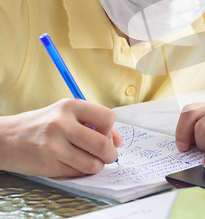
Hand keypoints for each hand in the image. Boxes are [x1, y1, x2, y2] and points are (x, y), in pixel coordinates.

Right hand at [0, 99, 122, 176]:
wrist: (5, 138)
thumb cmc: (41, 125)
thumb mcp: (67, 115)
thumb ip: (94, 124)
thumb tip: (118, 140)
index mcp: (70, 106)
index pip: (108, 117)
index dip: (111, 130)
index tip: (105, 135)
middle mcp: (62, 124)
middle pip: (103, 144)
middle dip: (111, 154)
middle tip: (109, 156)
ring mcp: (55, 145)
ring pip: (92, 163)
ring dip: (97, 166)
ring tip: (91, 162)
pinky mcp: (49, 164)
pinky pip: (77, 173)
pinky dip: (81, 172)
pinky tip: (74, 165)